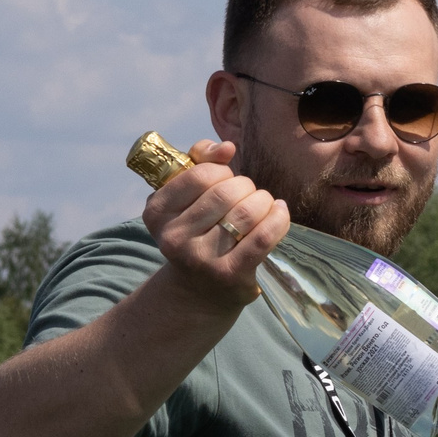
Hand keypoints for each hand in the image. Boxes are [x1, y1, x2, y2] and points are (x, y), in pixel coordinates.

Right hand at [142, 139, 289, 312]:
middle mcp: (173, 238)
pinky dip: (278, 219)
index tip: (226, 180)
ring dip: (263, 201)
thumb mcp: (186, 197)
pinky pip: (264, 236)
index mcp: (157, 213)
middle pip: (226, 193)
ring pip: (246, 213)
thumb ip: (200, 162)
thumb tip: (226, 147)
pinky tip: (280, 213)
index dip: (222, 171)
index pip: (200, 176)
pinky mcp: (230, 274)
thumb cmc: (198, 231)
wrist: (200, 289)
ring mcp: (201, 259)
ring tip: (264, 204)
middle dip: (246, 186)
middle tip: (249, 194)